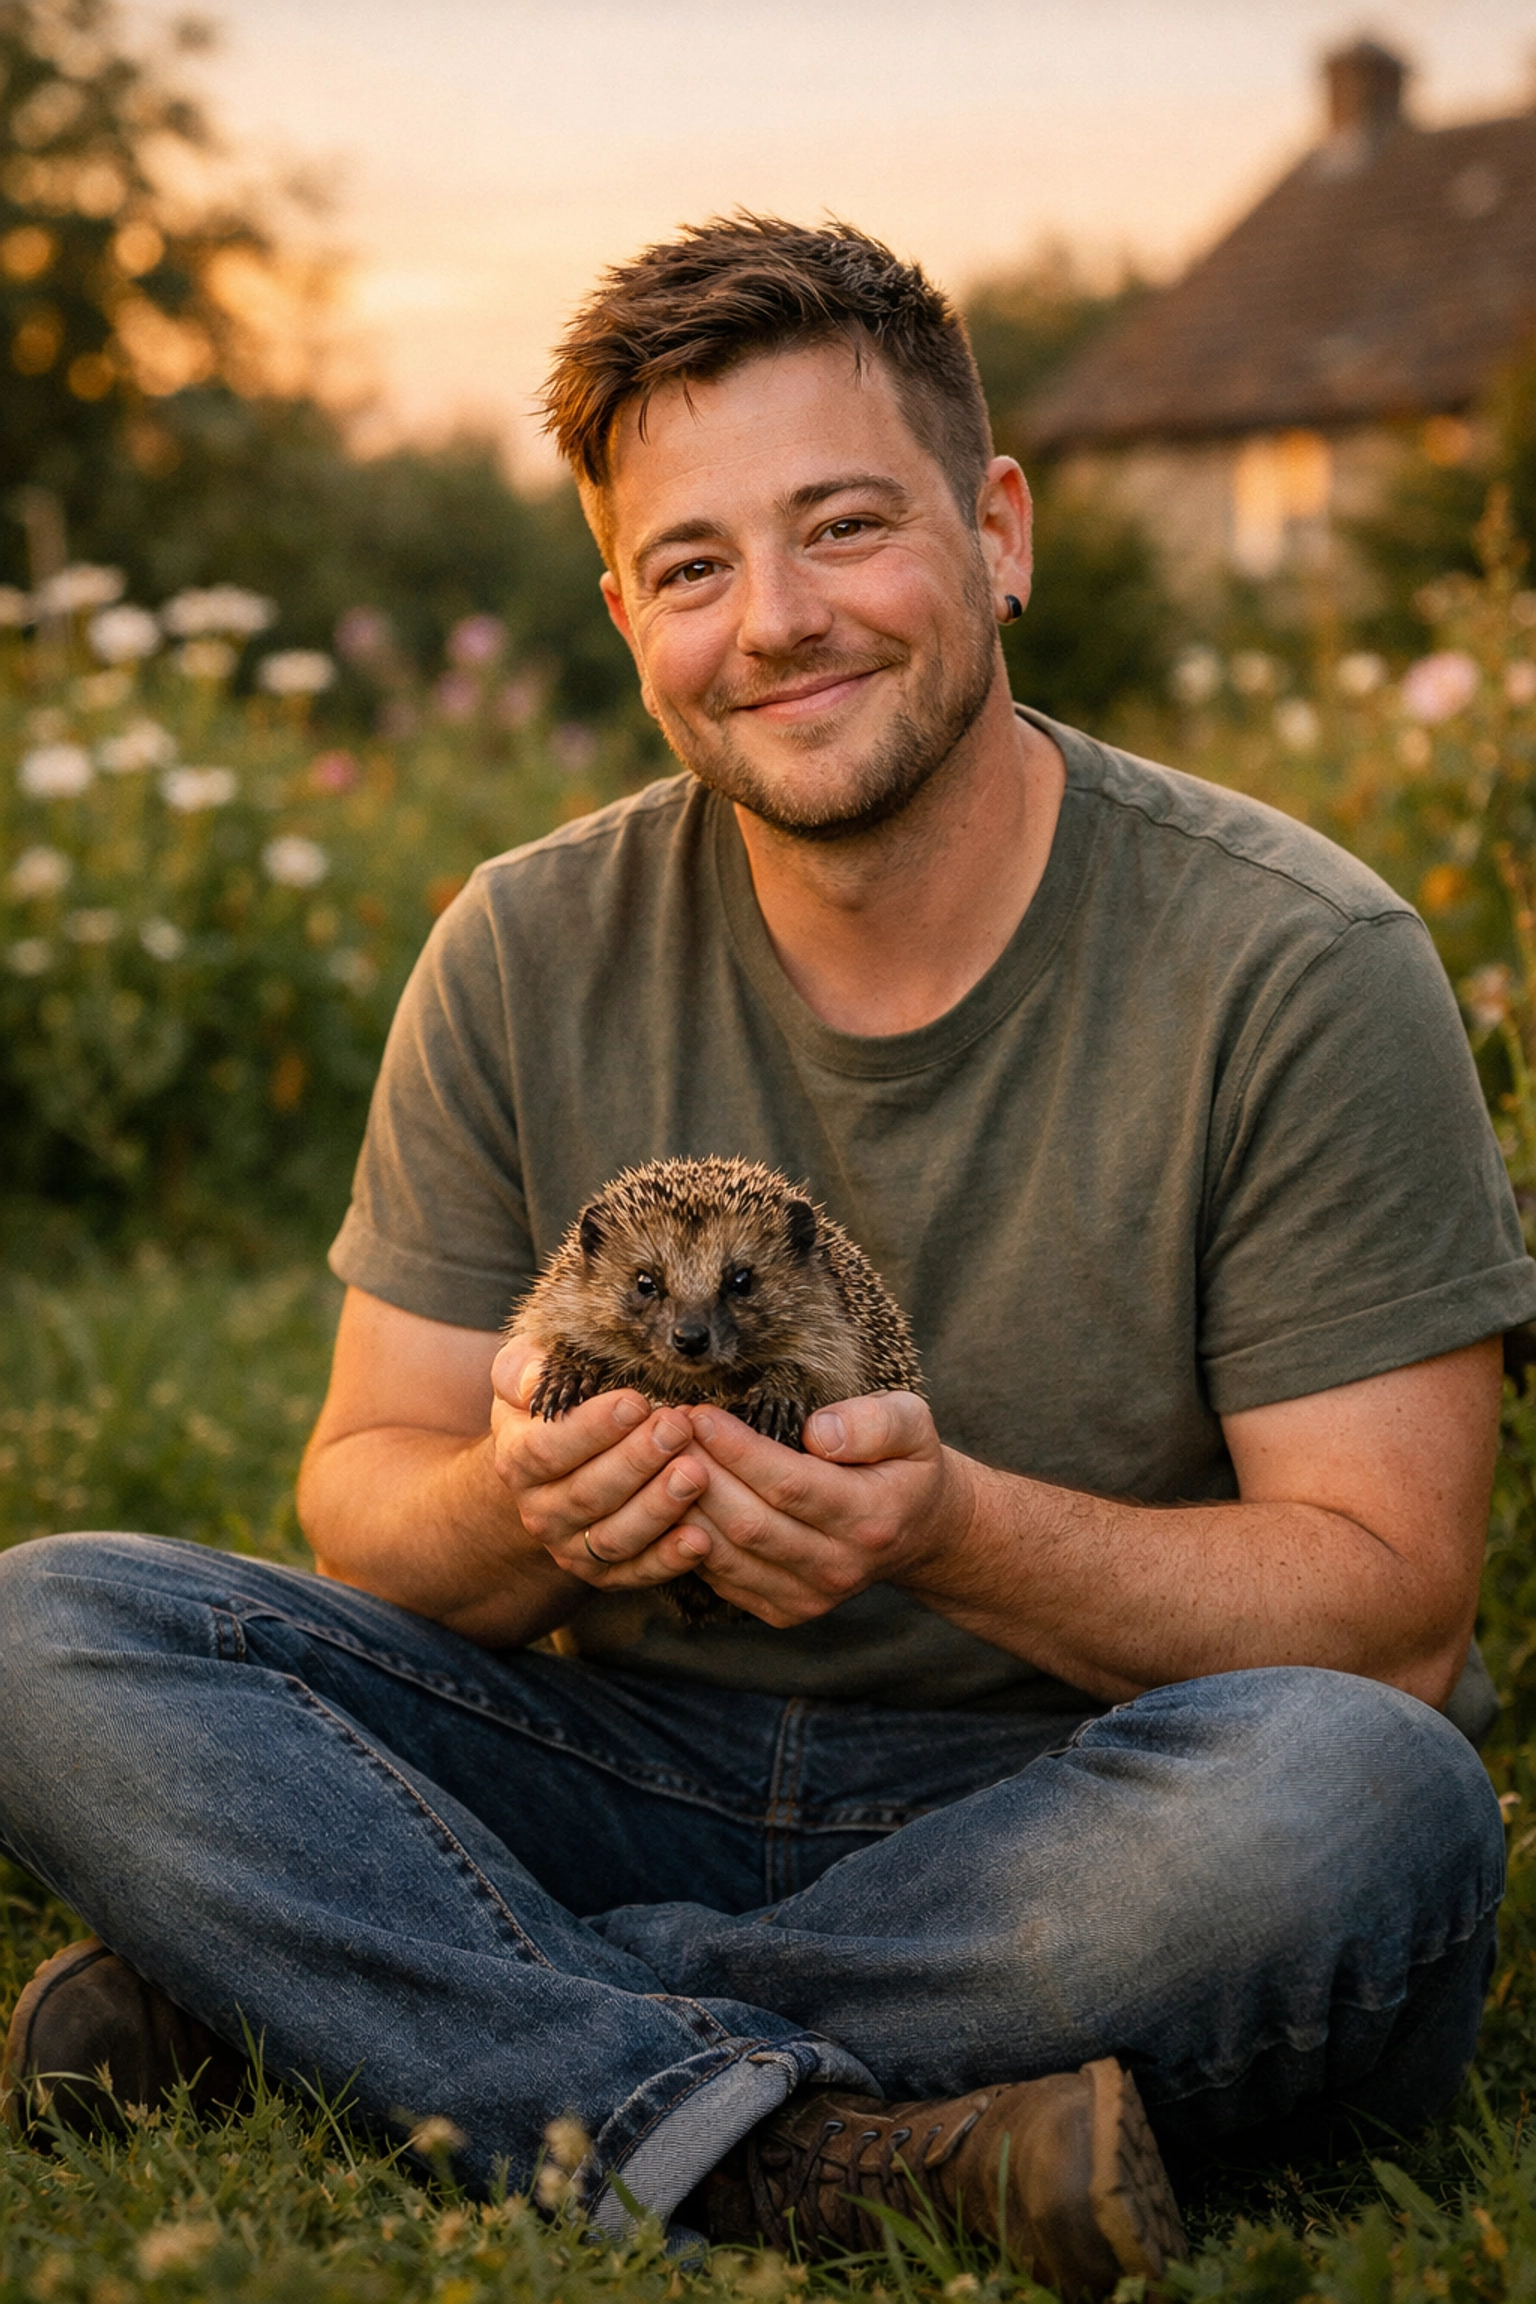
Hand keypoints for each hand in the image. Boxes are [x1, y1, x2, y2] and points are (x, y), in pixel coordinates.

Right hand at [489, 1338, 715, 1592]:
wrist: (551, 1469)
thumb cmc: (551, 1407)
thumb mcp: (525, 1375)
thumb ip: (521, 1369)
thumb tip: (531, 1381)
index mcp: (517, 1459)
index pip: (547, 1449)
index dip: (592, 1428)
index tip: (635, 1402)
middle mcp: (539, 1511)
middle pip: (588, 1493)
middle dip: (637, 1460)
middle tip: (677, 1428)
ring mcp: (570, 1547)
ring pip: (613, 1538)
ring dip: (657, 1508)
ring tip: (696, 1474)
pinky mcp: (604, 1574)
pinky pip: (636, 1573)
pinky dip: (668, 1561)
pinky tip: (700, 1539)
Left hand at [674, 1392, 974, 1626]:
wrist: (919, 1532)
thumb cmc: (905, 1464)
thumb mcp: (912, 1424)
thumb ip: (873, 1423)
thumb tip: (818, 1433)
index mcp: (870, 1518)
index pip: (790, 1485)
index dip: (737, 1451)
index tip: (699, 1413)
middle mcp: (838, 1567)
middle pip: (748, 1523)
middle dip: (698, 1473)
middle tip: (666, 1429)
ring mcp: (809, 1598)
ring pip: (726, 1554)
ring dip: (683, 1505)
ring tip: (659, 1457)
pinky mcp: (783, 1610)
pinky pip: (720, 1576)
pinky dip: (688, 1538)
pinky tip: (672, 1497)